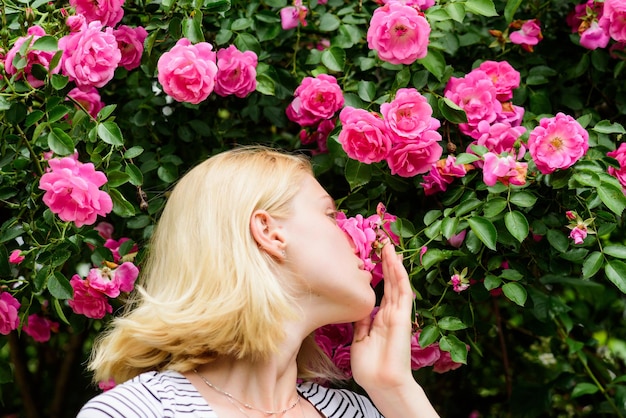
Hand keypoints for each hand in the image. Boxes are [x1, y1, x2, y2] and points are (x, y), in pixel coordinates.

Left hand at [350, 240, 413, 389]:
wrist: (381, 382)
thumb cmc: (370, 367)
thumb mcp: (360, 340)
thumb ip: (362, 323)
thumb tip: (358, 308)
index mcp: (381, 319)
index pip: (382, 290)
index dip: (379, 273)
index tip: (374, 257)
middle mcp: (390, 313)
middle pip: (390, 283)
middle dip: (387, 263)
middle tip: (384, 243)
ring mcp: (397, 314)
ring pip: (397, 283)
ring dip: (394, 264)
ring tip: (389, 246)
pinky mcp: (402, 317)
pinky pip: (402, 292)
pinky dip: (399, 275)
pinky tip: (396, 261)